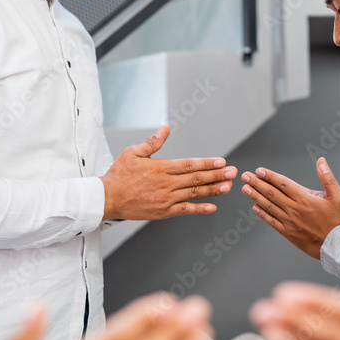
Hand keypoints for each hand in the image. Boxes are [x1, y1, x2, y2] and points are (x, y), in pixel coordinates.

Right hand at [101, 125, 237, 219]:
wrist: (107, 199)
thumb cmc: (119, 174)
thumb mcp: (132, 153)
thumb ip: (152, 142)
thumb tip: (166, 128)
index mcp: (160, 168)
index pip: (189, 165)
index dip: (207, 163)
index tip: (222, 161)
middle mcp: (166, 184)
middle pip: (196, 179)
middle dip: (217, 175)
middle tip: (233, 173)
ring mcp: (166, 199)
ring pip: (194, 193)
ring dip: (213, 190)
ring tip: (228, 187)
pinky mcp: (163, 212)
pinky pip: (185, 210)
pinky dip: (199, 208)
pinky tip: (212, 207)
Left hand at [240, 157, 339, 258]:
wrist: (338, 246)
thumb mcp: (338, 196)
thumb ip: (327, 177)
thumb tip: (321, 161)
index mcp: (305, 198)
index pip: (283, 183)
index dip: (270, 176)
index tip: (259, 170)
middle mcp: (294, 209)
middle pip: (272, 193)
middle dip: (257, 183)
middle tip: (245, 176)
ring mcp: (290, 222)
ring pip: (269, 206)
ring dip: (255, 196)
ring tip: (245, 188)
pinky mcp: (288, 233)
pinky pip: (272, 222)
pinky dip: (262, 214)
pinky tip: (255, 207)